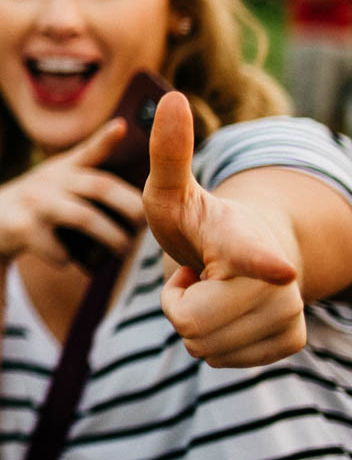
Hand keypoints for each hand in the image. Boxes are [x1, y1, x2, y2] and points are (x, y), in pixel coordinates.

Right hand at [0, 117, 145, 270]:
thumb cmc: (37, 200)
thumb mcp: (59, 174)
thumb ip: (91, 156)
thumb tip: (121, 127)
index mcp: (62, 169)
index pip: (89, 152)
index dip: (105, 139)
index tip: (122, 127)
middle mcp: (48, 180)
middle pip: (98, 187)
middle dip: (130, 206)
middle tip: (146, 225)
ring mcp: (33, 203)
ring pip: (83, 218)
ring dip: (110, 236)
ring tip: (122, 250)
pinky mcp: (20, 228)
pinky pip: (57, 249)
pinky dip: (68, 258)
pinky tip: (69, 259)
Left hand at [146, 91, 305, 366]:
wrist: (241, 250)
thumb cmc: (198, 220)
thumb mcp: (170, 190)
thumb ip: (168, 151)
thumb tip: (168, 96)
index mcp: (245, 240)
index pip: (257, 256)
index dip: (264, 264)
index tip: (279, 267)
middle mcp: (278, 280)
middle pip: (191, 325)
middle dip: (176, 305)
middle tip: (193, 275)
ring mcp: (290, 312)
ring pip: (204, 349)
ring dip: (193, 323)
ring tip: (209, 290)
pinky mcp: (291, 340)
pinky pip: (221, 363)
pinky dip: (213, 343)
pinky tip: (225, 312)